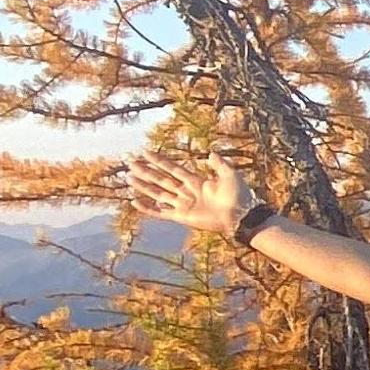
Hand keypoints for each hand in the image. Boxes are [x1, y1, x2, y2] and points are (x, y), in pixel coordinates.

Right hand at [127, 140, 251, 240]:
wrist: (240, 215)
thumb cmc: (239, 195)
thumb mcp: (230, 174)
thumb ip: (219, 164)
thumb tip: (210, 153)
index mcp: (196, 181)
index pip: (172, 168)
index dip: (159, 160)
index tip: (146, 152)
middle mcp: (186, 192)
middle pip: (161, 179)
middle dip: (146, 171)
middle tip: (131, 162)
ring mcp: (183, 204)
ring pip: (157, 193)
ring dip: (143, 186)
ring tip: (129, 178)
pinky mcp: (181, 217)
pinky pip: (160, 212)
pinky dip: (147, 207)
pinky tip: (134, 201)